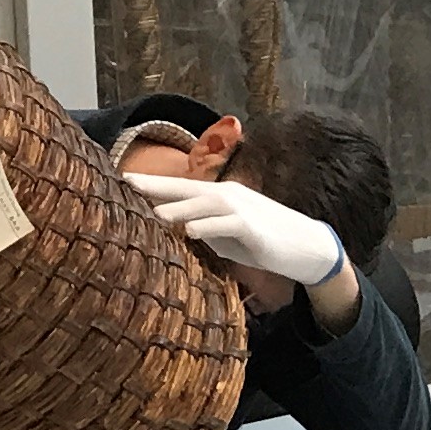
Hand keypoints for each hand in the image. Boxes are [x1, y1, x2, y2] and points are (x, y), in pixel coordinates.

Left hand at [122, 169, 345, 289]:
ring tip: (152, 211)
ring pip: (204, 204)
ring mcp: (241, 209)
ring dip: (178, 207)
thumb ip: (205, 231)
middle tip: (126, 183)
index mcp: (219, 197)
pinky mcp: (253, 228)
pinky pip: (228, 224)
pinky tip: (190, 230)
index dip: (153, 185)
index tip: (124, 182)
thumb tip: (179, 234)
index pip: (180, 188)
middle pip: (186, 188)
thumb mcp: (228, 236)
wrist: (306, 248)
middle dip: (156, 186)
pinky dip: (209, 226)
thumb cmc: (265, 242)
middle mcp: (227, 196)